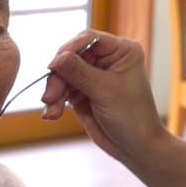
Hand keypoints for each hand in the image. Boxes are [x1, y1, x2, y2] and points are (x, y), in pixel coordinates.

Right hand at [38, 31, 167, 165]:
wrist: (135, 147)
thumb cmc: (132, 116)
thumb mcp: (105, 92)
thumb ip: (79, 73)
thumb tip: (57, 58)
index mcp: (121, 51)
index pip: (89, 39)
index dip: (69, 49)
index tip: (54, 65)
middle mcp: (106, 59)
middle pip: (72, 56)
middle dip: (59, 76)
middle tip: (50, 96)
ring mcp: (93, 76)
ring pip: (63, 74)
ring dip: (55, 92)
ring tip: (52, 110)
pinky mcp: (83, 92)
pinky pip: (62, 90)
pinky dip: (56, 101)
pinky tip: (53, 114)